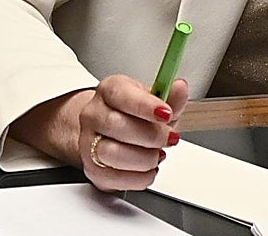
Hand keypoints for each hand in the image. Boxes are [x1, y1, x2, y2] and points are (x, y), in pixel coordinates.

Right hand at [79, 73, 189, 190]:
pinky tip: (149, 167)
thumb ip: (171, 97)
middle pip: (117, 125)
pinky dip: (140, 176)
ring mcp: (88, 143)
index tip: (166, 113)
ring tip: (158, 153)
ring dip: (145, 158)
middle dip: (151, 136)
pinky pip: (116, 178)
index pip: (122, 94)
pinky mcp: (92, 170)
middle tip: (169, 138)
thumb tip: (180, 88)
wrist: (110, 133)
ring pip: (113, 154)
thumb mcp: (156, 101)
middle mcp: (94, 114)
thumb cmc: (134, 115)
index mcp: (110, 90)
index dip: (146, 105)